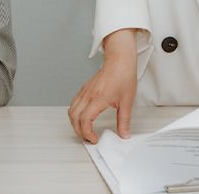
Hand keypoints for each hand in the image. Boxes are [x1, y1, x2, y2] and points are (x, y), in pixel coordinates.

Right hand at [68, 28, 137, 143]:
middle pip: (74, 118)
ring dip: (75, 123)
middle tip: (89, 138)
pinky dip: (75, 114)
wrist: (120, 61)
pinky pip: (74, 104)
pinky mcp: (84, 89)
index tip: (94, 138)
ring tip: (85, 130)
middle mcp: (88, 95)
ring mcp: (85, 91)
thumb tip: (124, 134)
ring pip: (71, 111)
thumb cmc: (123, 76)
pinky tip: (83, 117)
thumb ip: (124, 120)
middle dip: (79, 131)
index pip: (85, 120)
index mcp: (99, 98)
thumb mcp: (127, 102)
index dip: (87, 133)